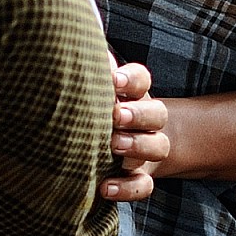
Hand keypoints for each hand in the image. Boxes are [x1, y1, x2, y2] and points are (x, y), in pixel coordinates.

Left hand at [106, 57, 169, 201]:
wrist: (121, 148)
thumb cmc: (100, 112)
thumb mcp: (97, 93)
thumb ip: (92, 73)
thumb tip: (78, 46)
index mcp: (133, 95)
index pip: (141, 80)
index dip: (131, 79)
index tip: (113, 80)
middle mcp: (145, 122)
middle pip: (157, 113)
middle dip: (139, 114)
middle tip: (117, 115)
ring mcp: (145, 152)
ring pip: (157, 147)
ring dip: (137, 146)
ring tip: (114, 145)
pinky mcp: (139, 178)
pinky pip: (143, 186)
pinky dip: (127, 189)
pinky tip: (104, 187)